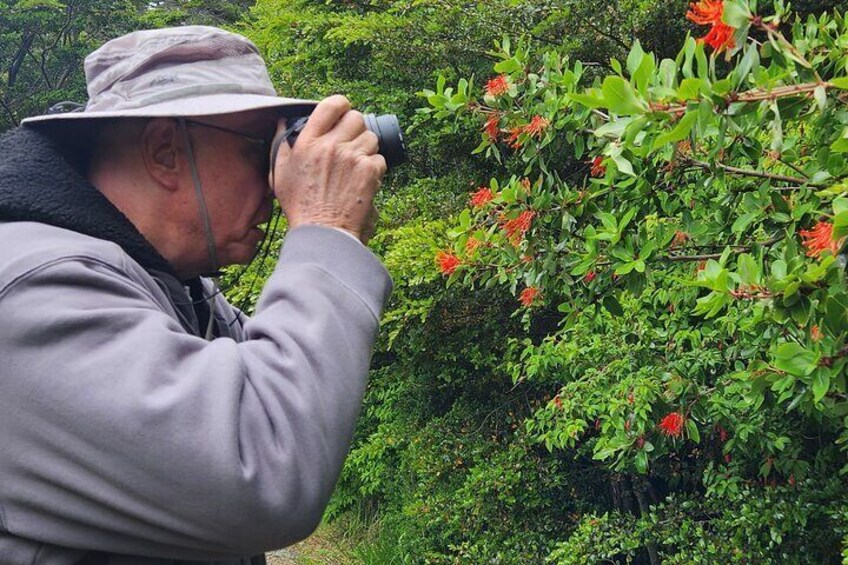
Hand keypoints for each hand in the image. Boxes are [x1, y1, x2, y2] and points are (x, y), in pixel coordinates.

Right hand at [271, 95, 386, 243]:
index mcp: (308, 141)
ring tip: (355, 165)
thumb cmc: (300, 205)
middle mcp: (331, 145)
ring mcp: (352, 157)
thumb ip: (282, 144)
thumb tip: (283, 122)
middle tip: (351, 143)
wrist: (323, 231)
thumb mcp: (280, 173)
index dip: (341, 105)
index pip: (331, 105)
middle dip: (356, 128)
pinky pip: (379, 159)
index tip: (343, 112)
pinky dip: (375, 168)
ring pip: (371, 137)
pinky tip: (363, 180)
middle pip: (356, 117)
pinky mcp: (369, 171)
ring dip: (366, 148)